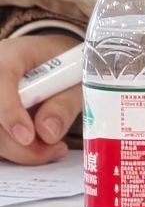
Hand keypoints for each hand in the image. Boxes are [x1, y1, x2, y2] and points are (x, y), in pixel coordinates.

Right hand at [0, 33, 82, 165]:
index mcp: (10, 56)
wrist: (52, 60)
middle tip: (54, 150)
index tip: (27, 137)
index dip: (10, 112)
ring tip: (53, 149)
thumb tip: (48, 133)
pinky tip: (39, 149)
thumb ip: (63, 103)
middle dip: (19, 144)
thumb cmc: (64, 65)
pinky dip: (15, 151)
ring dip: (20, 151)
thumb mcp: (76, 78)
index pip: (1, 81)